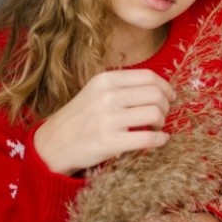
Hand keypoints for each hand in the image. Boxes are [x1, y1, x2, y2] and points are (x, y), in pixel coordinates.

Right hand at [34, 70, 174, 174]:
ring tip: (156, 127)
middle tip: (162, 115)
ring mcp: (108, 119)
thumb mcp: (95, 92)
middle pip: (155, 94)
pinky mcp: (110, 142)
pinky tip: (160, 140)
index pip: (148, 76)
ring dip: (162, 122)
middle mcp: (107, 96)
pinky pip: (148, 138)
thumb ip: (122, 87)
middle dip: (165, 106)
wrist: (52, 145)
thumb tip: (158, 88)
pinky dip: (160, 139)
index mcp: (105, 80)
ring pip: (155, 113)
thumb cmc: (79, 118)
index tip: (169, 97)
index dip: (165, 87)